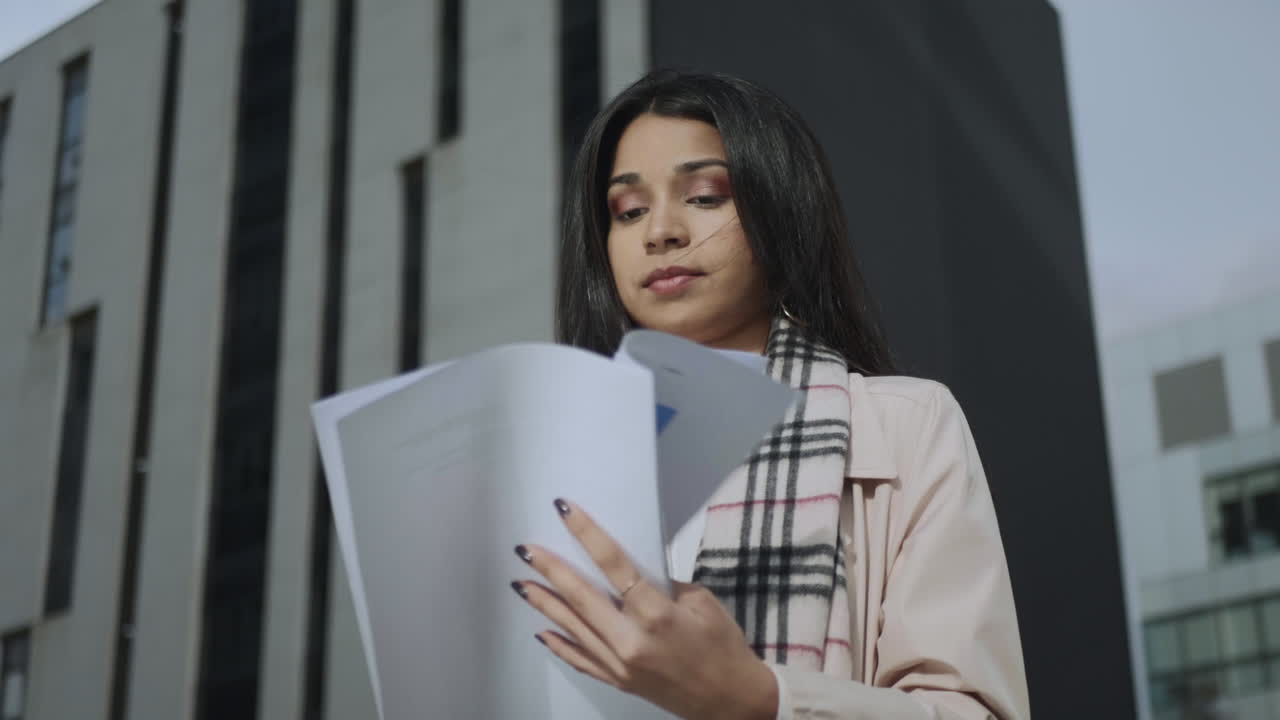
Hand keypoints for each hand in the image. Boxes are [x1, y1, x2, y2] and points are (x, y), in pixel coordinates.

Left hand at [512, 498, 777, 719]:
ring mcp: (620, 664)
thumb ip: (665, 585)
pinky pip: (580, 659)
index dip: (587, 534)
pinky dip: (559, 644)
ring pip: (573, 627)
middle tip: (525, 549)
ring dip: (545, 603)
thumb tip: (633, 572)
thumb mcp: (704, 603)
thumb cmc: (724, 646)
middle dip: (551, 569)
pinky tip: (541, 629)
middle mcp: (631, 640)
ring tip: (521, 582)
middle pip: (581, 597)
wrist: (731, 702)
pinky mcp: (618, 682)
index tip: (564, 510)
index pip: (613, 564)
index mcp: (657, 613)